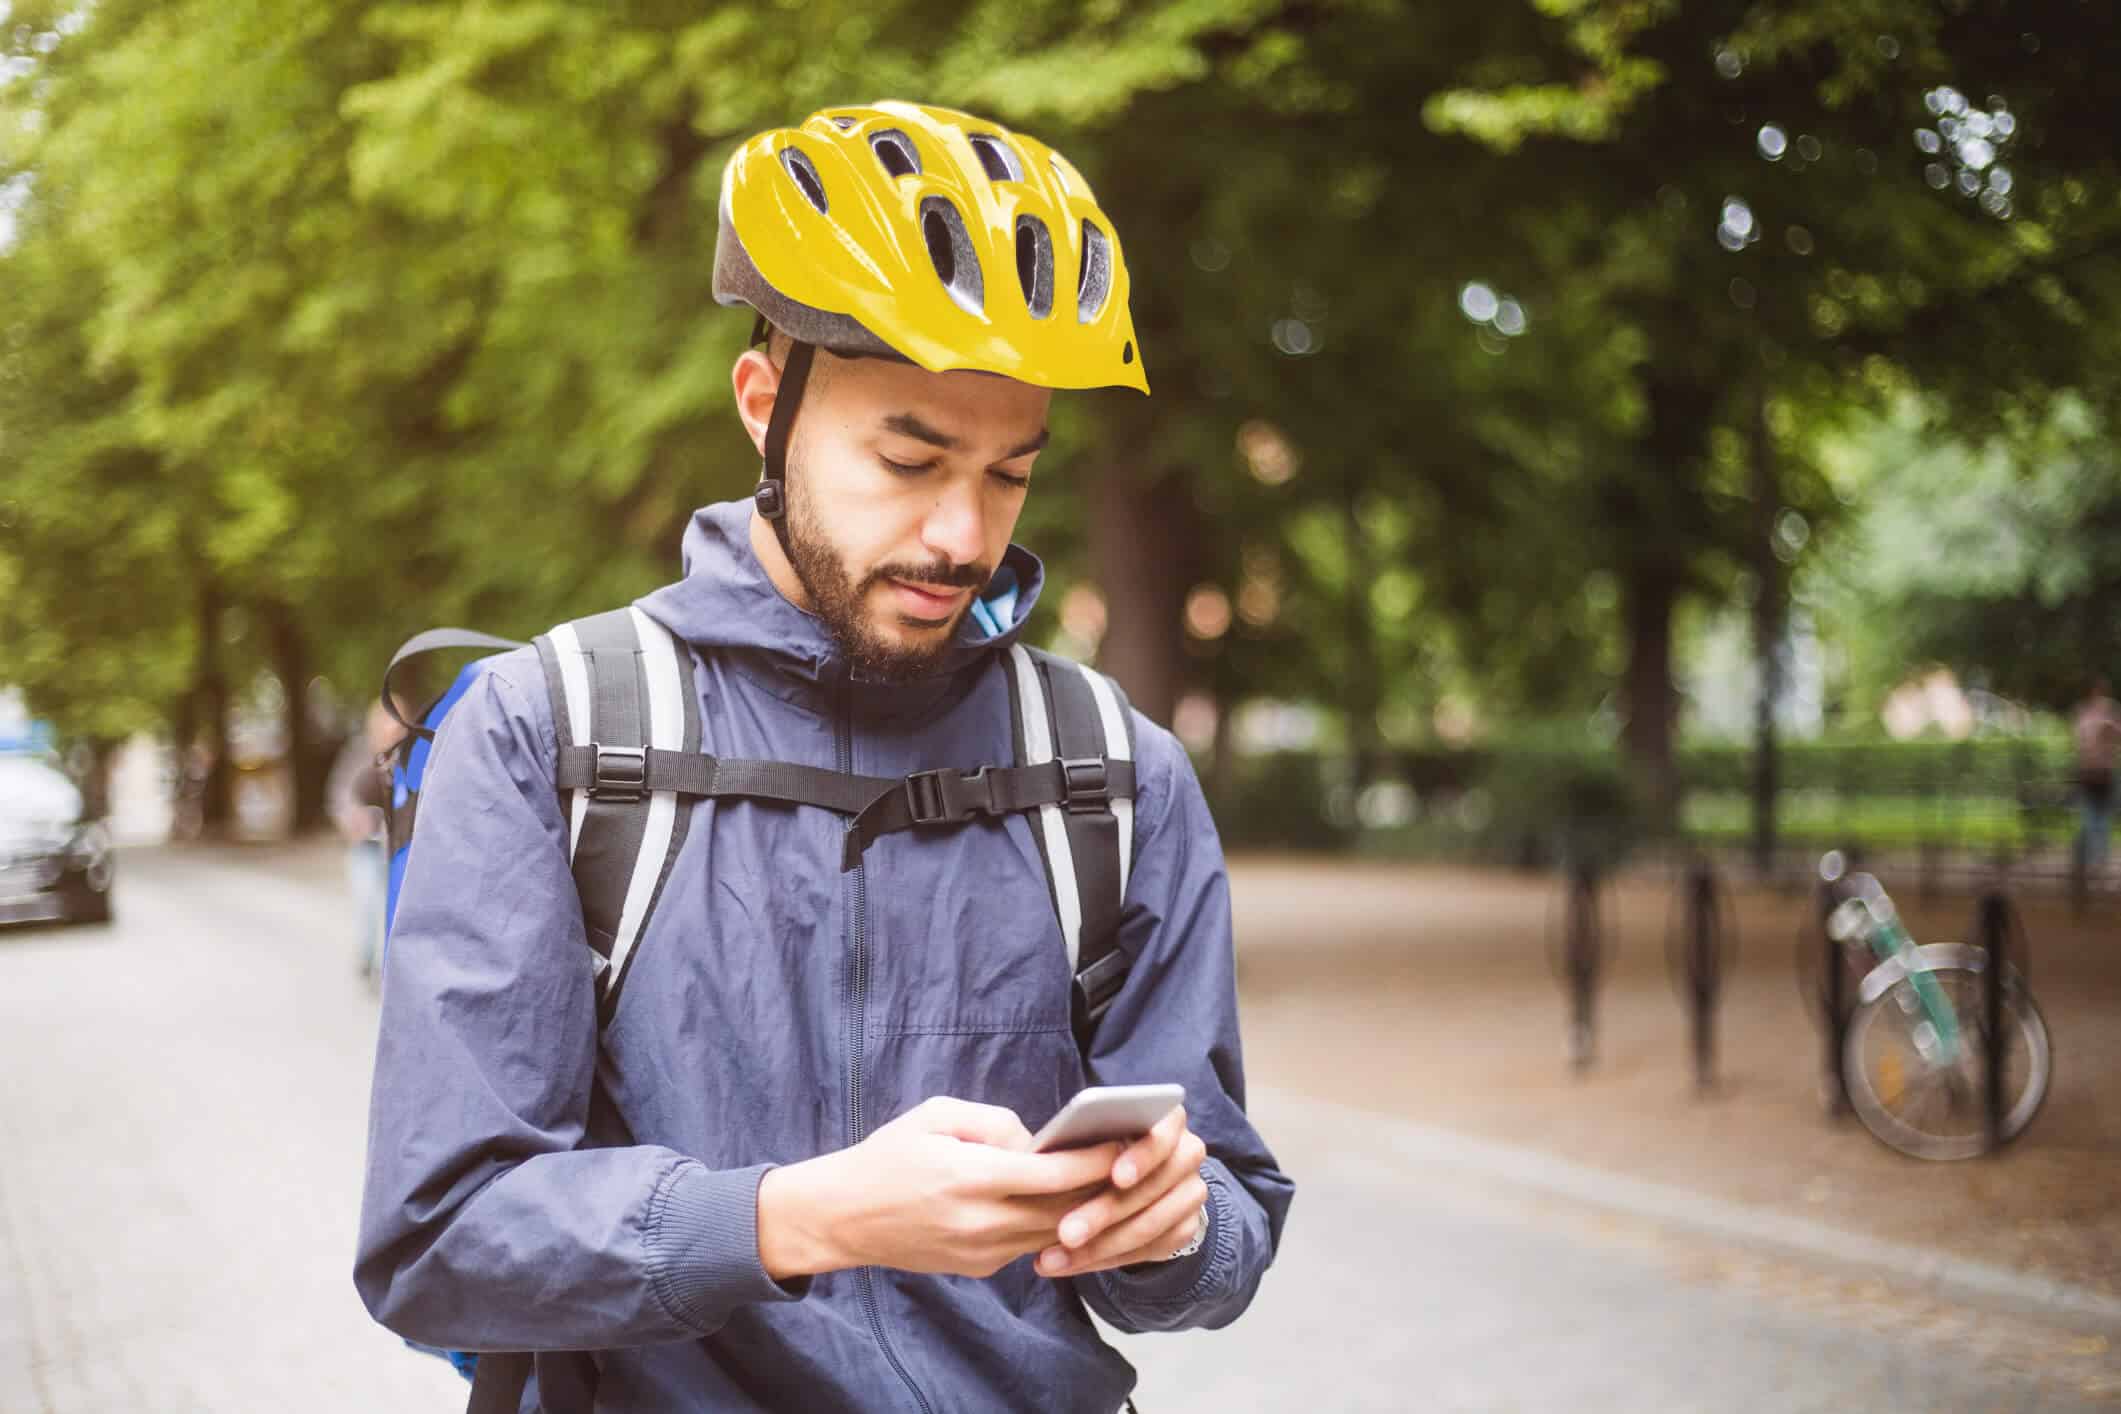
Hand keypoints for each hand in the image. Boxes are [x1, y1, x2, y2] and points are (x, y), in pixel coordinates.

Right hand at [756, 1097, 1120, 1280]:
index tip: (1125, 1140)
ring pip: (1054, 1234)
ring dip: (1084, 1210)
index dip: (1096, 1160)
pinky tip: (1068, 1202)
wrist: (843, 1216)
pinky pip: (1029, 1245)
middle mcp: (981, 1223)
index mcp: (971, 1178)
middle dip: (1103, 1187)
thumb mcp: (936, 1116)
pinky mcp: (979, 1268)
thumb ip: (994, 1122)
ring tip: (1111, 1180)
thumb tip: (1040, 1140)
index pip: (1054, 1176)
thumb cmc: (889, 1156)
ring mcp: (981, 1252)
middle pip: (1064, 1211)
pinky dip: (1053, 1225)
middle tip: (1134, 1160)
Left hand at [1035, 1105, 1206, 1278]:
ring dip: (1099, 1247)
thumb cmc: (1100, 1145)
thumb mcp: (1092, 1133)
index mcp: (1167, 1118)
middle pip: (1151, 1187)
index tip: (1117, 1177)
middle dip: (1104, 1214)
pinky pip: (1147, 1250)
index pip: (1164, 1132)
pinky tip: (1070, 1264)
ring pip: (1149, 1226)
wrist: (1136, 1174)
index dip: (1142, 1156)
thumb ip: (1083, 1139)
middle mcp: (1188, 1153)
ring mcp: (1192, 1193)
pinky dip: (1105, 1260)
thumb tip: (1044, 1156)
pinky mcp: (1186, 1228)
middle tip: (1065, 1233)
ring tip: (1054, 1259)